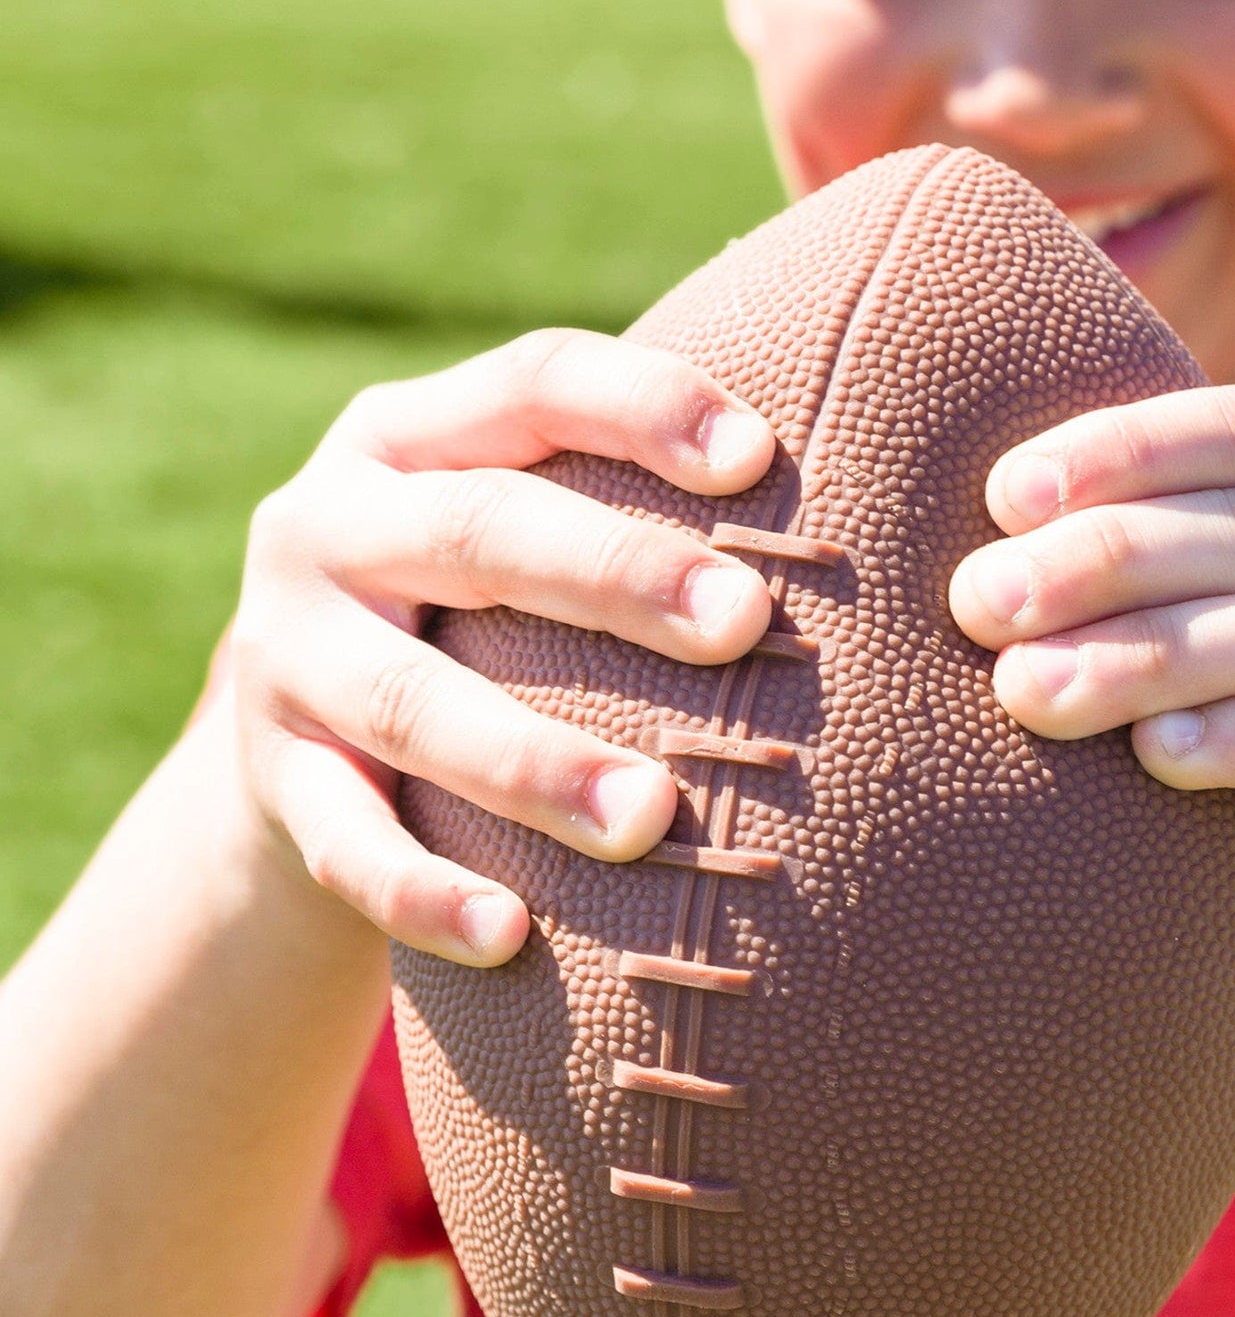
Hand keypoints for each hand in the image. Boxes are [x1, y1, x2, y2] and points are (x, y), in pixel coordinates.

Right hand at [229, 329, 777, 967]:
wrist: (298, 730)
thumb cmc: (483, 606)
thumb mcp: (524, 523)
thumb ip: (637, 499)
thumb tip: (881, 508)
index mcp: (412, 433)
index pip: (534, 383)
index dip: (643, 406)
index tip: (760, 456)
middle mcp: (329, 523)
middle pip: (479, 531)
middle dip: (616, 573)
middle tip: (745, 623)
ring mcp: (287, 656)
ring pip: (413, 702)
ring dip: (535, 761)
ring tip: (651, 818)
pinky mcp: (271, 783)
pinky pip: (341, 843)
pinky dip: (421, 891)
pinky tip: (509, 933)